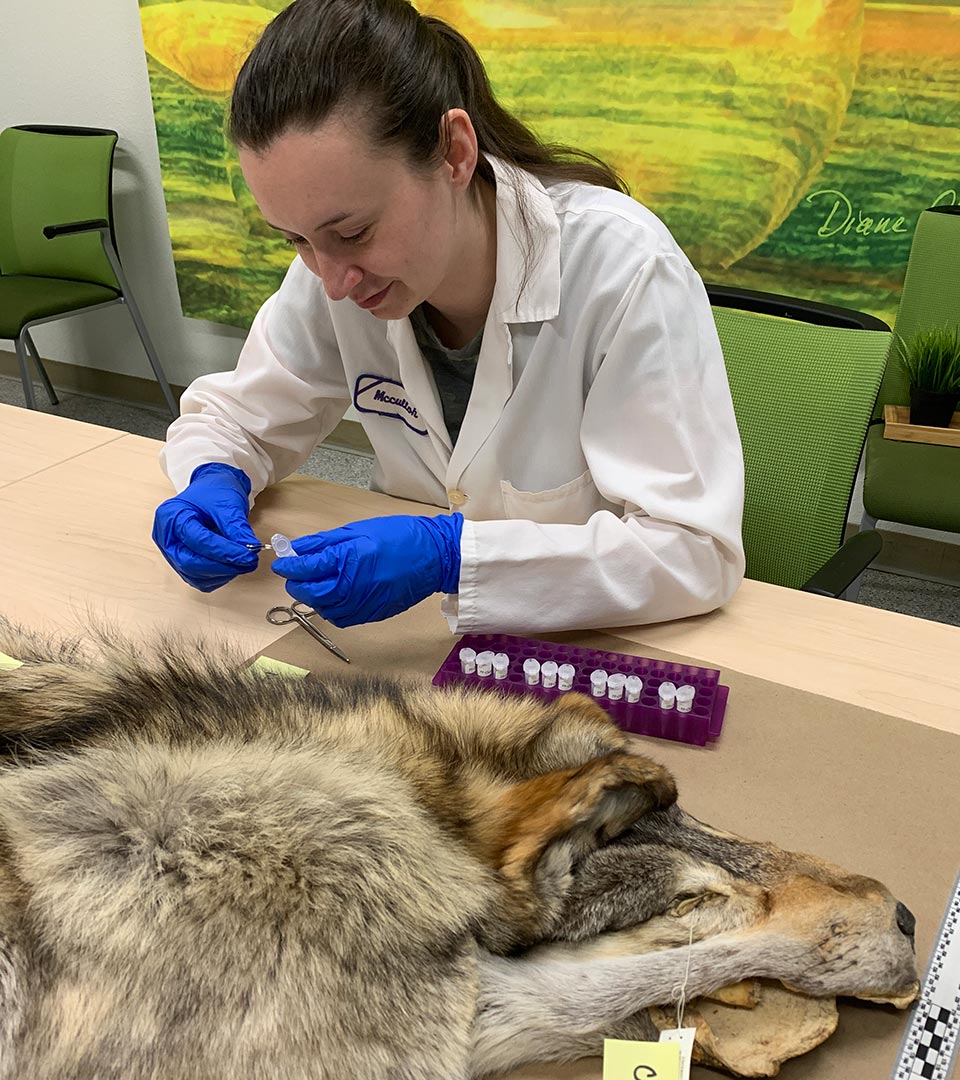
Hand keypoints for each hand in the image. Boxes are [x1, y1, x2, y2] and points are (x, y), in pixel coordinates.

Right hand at [152, 463, 260, 590]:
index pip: (196, 540)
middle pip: (190, 562)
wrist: (213, 490)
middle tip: (247, 562)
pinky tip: (233, 566)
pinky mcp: (183, 564)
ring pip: (195, 574)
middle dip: (222, 566)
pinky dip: (219, 577)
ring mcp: (173, 553)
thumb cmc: (214, 492)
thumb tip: (250, 550)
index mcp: (171, 516)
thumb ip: (237, 528)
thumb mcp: (228, 504)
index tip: (247, 554)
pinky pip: (200, 579)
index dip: (223, 551)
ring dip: (222, 573)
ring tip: (243, 562)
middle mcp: (166, 537)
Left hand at [273, 513, 462, 626]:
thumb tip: (296, 548)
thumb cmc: (398, 536)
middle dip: (297, 583)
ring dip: (313, 598)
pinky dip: (331, 609)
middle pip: (310, 592)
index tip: (282, 562)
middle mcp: (353, 586)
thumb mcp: (357, 530)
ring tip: (315, 584)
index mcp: (349, 559)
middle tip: (296, 574)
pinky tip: (334, 596)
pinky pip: (342, 618)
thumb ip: (324, 542)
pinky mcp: (372, 614)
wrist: (435, 556)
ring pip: (324, 609)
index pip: (306, 568)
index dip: (289, 565)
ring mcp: (363, 603)